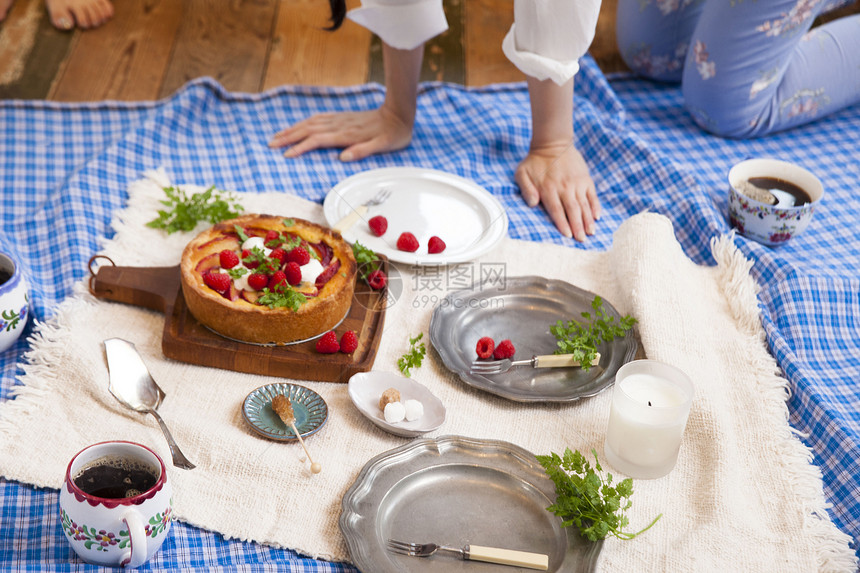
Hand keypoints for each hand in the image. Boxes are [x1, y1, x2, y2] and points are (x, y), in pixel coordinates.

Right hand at [268, 106, 413, 161]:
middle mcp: (339, 125)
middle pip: (308, 130)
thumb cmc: (392, 134)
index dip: (301, 147)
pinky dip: (304, 122)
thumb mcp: (383, 146)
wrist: (399, 113)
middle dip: (288, 137)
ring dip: (293, 129)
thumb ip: (363, 151)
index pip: (317, 140)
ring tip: (277, 136)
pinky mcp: (341, 117)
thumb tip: (343, 157)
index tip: (286, 155)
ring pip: (310, 123)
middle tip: (270, 144)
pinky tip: (298, 126)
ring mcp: (339, 119)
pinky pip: (317, 118)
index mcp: (346, 134)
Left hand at [515, 142, 599, 240]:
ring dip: (588, 220)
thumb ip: (526, 189)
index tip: (567, 236)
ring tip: (591, 233)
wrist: (553, 143)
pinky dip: (595, 206)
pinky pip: (592, 195)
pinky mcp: (585, 179)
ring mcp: (577, 183)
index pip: (556, 210)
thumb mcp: (522, 173)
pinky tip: (597, 217)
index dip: (562, 224)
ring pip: (584, 205)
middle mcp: (564, 188)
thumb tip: (532, 204)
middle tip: (582, 240)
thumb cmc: (535, 161)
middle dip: (578, 227)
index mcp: (548, 189)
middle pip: (572, 211)